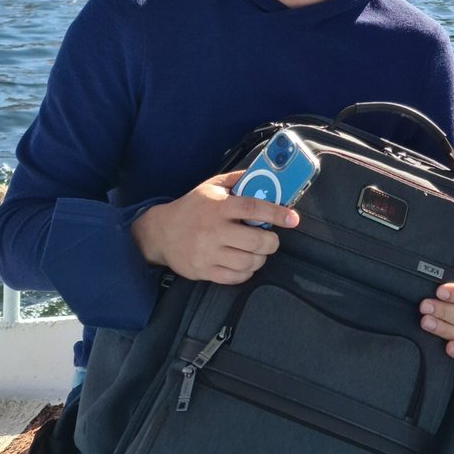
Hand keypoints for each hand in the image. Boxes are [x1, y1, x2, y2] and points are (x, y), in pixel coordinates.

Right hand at [131, 170, 297, 283]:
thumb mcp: (211, 187)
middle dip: (272, 242)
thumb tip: (265, 177)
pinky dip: (246, 272)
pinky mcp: (204, 271)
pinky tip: (244, 262)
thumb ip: (237, 180)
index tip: (293, 218)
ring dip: (260, 258)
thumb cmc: (190, 208)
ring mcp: (208, 253)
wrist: (160, 233)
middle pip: (255, 241)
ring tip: (258, 251)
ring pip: (248, 262)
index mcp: (218, 207)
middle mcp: (213, 231)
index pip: (253, 208)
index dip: (276, 213)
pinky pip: (235, 277)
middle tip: (271, 239)